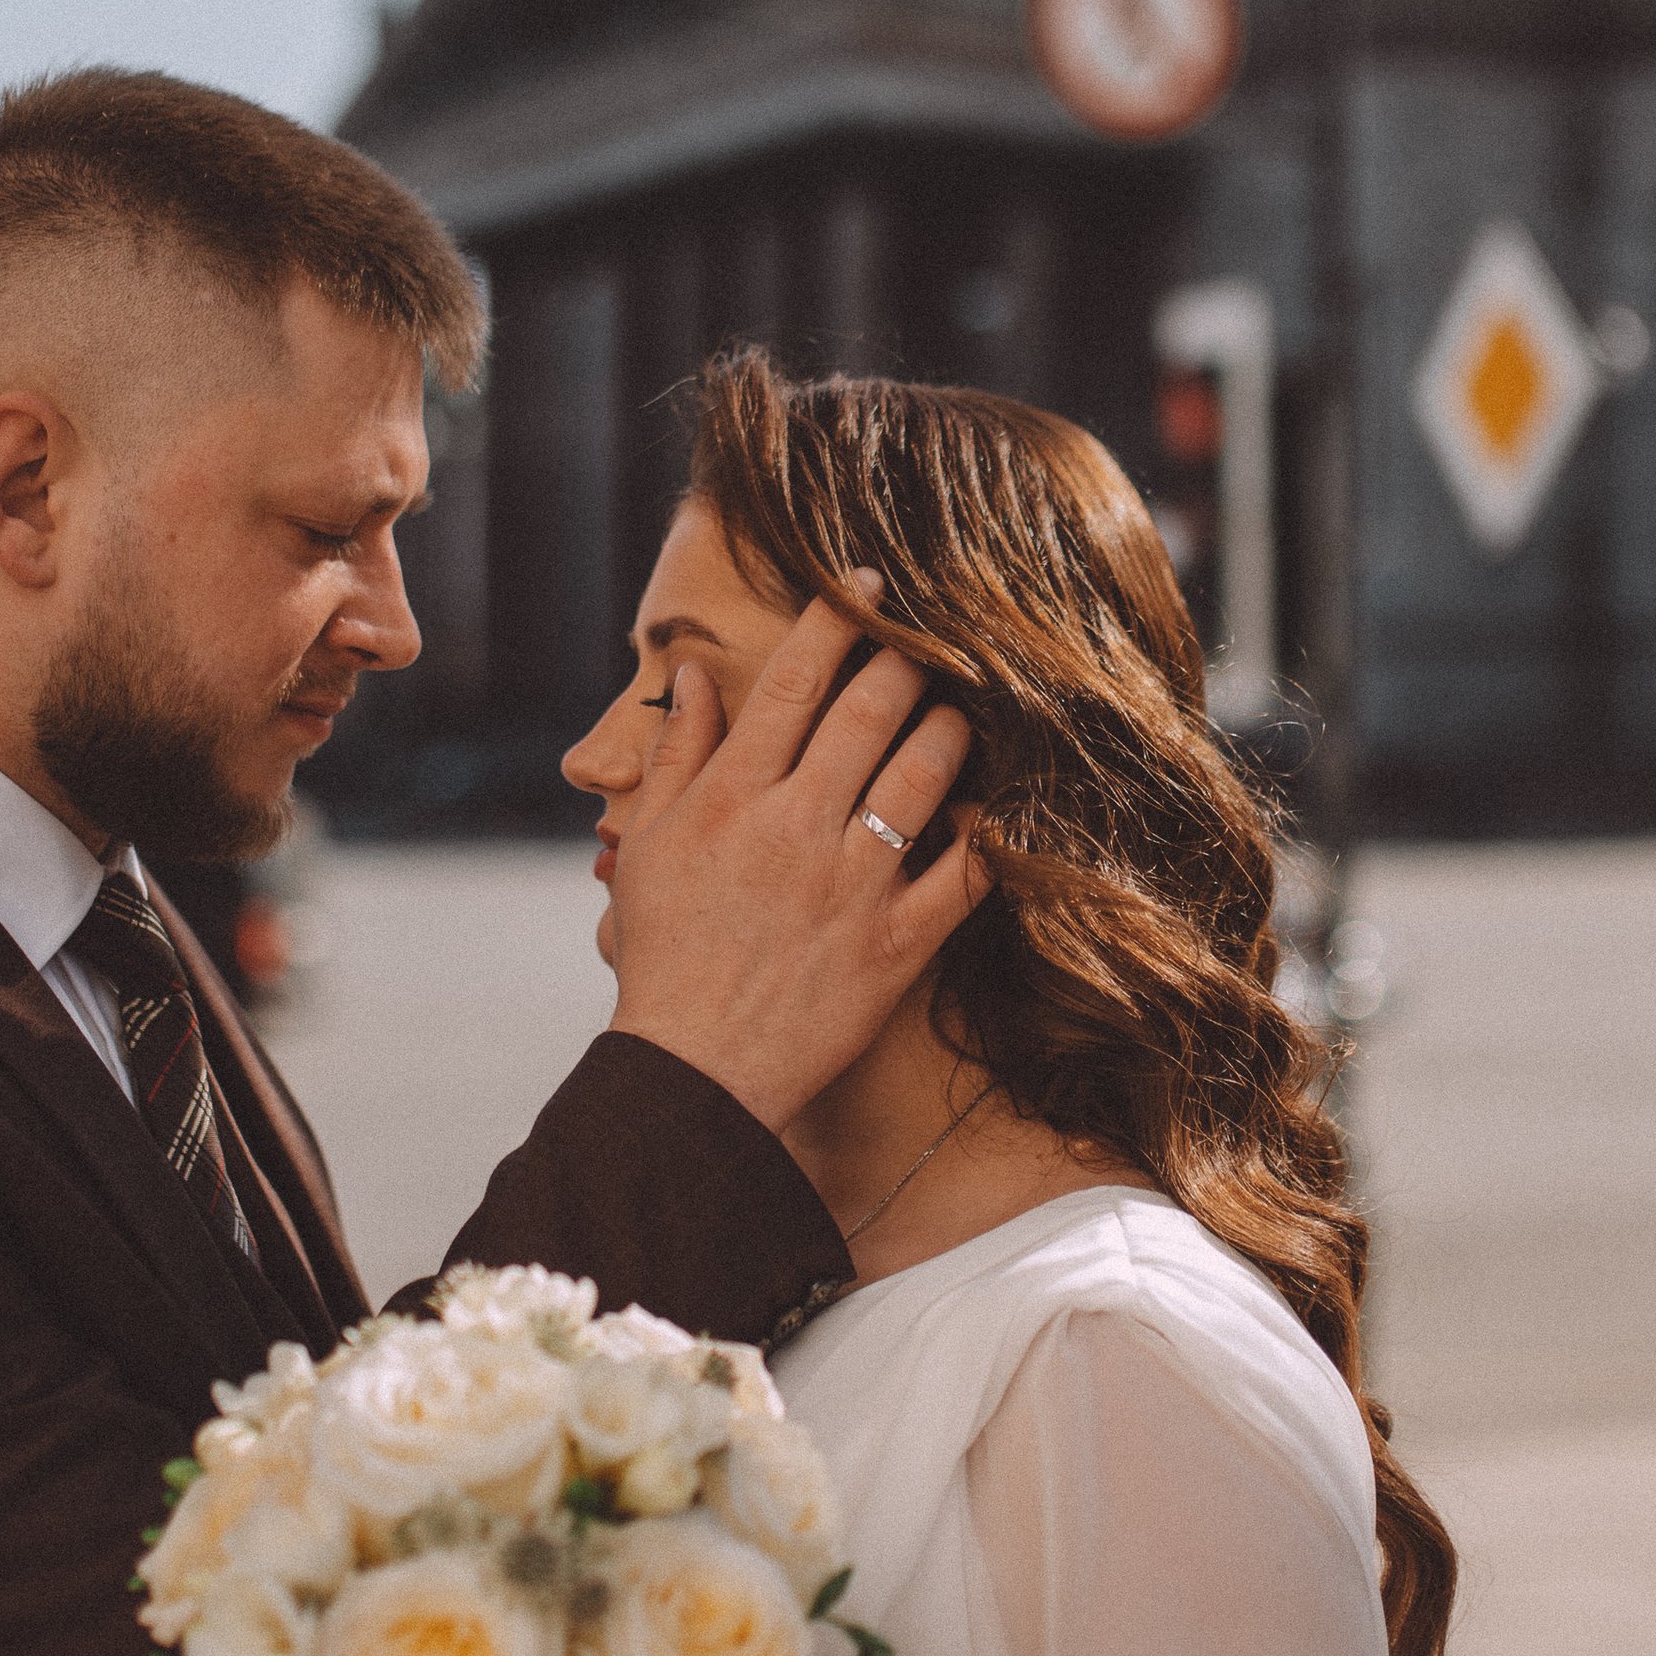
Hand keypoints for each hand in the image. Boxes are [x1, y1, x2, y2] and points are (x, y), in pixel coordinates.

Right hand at [605, 590, 988, 1133]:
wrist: (694, 1070)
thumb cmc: (666, 954)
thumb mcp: (652, 846)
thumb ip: (679, 755)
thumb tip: (697, 679)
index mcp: (732, 796)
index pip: (795, 681)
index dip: (838, 620)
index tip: (868, 585)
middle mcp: (795, 826)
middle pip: (870, 710)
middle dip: (908, 660)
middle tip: (934, 639)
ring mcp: (851, 884)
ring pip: (924, 776)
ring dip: (952, 731)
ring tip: (965, 713)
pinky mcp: (896, 943)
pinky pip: (964, 876)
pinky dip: (991, 838)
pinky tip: (1003, 810)